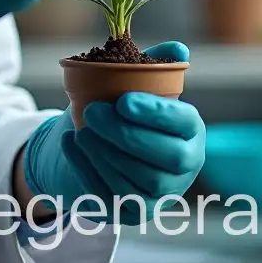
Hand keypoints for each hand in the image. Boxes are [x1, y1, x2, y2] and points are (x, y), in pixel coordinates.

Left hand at [22, 42, 204, 225]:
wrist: (101, 144)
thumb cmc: (125, 109)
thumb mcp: (138, 83)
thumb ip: (156, 64)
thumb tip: (177, 49)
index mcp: (190, 132)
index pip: (184, 124)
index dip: (157, 114)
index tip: (124, 100)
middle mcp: (182, 169)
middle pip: (164, 159)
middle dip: (126, 135)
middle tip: (93, 111)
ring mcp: (159, 196)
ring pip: (137, 182)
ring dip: (105, 153)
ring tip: (82, 128)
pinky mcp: (131, 213)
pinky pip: (111, 198)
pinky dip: (86, 168)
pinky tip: (71, 143)